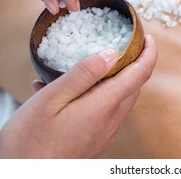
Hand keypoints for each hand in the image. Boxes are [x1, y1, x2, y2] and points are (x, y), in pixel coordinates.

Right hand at [0, 35, 157, 157]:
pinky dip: (98, 95)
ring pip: (120, 98)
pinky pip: (106, 111)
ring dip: (114, 79)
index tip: (149, 38)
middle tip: (123, 46)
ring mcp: (105, 133)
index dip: (149, 53)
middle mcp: (111, 120)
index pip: (140, 74)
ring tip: (88, 67)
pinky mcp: (96, 140)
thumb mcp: (52, 99)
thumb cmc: (31, 141)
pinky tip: (70, 93)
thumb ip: (84, 74)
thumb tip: (112, 53)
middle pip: (133, 86)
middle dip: (135, 64)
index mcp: (104, 106)